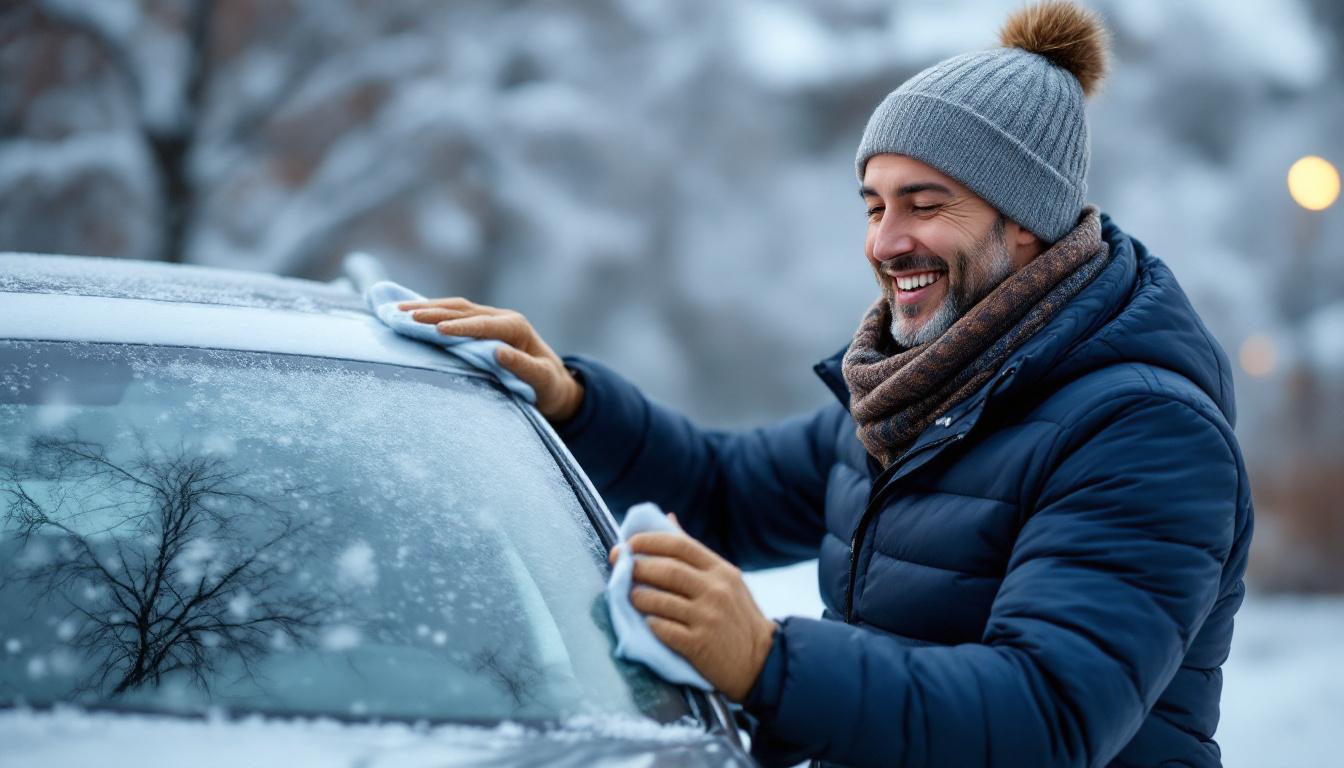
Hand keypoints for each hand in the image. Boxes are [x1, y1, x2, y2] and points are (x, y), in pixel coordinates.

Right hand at [398, 297, 583, 422]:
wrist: (556, 382)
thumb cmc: (549, 385)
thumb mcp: (542, 379)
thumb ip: (522, 366)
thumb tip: (498, 351)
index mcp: (516, 328)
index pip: (483, 324)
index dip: (460, 327)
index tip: (438, 330)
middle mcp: (502, 318)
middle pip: (464, 310)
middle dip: (434, 312)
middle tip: (405, 315)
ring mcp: (491, 319)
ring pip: (456, 307)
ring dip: (427, 307)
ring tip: (398, 311)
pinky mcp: (482, 325)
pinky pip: (454, 313)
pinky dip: (433, 312)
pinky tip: (411, 312)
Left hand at [610, 520, 776, 701]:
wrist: (761, 661)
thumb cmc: (736, 616)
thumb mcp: (725, 579)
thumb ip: (694, 552)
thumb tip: (668, 518)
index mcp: (721, 570)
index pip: (680, 545)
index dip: (649, 541)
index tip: (629, 544)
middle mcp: (715, 590)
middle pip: (667, 571)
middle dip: (638, 567)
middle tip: (622, 569)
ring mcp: (707, 618)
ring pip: (660, 600)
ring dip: (639, 596)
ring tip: (632, 596)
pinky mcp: (699, 645)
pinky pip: (663, 629)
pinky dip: (651, 623)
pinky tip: (647, 621)